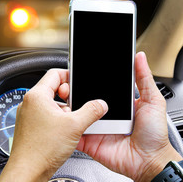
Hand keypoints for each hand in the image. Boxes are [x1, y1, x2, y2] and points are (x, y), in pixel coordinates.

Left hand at [0, 69, 107, 181]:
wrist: (28, 170)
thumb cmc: (41, 150)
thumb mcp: (74, 126)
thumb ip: (91, 111)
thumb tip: (100, 104)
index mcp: (36, 95)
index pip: (55, 74)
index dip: (70, 76)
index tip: (79, 83)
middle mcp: (29, 103)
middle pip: (53, 89)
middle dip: (68, 98)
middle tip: (77, 108)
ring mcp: (27, 115)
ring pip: (50, 104)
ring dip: (63, 111)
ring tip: (71, 123)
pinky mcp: (29, 126)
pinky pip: (45, 116)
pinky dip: (56, 120)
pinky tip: (63, 132)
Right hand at [77, 52, 182, 181]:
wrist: (150, 161)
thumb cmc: (154, 134)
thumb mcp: (153, 101)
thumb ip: (144, 78)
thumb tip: (139, 57)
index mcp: (114, 103)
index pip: (96, 88)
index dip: (85, 80)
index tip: (77, 72)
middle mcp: (102, 114)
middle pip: (82, 100)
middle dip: (71, 91)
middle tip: (67, 86)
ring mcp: (93, 127)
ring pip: (74, 114)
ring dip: (67, 107)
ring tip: (63, 99)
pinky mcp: (87, 141)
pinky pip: (73, 132)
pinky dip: (66, 126)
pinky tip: (64, 118)